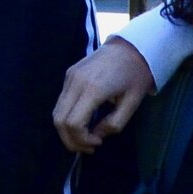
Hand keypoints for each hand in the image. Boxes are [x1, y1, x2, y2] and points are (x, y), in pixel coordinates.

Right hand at [52, 38, 156, 154]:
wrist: (132, 46)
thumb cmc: (136, 75)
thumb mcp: (132, 103)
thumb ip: (114, 124)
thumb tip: (96, 136)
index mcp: (93, 89)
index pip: (73, 123)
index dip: (82, 139)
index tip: (97, 143)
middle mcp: (75, 82)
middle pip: (59, 119)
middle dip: (70, 139)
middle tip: (87, 147)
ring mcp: (70, 77)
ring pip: (56, 111)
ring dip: (67, 129)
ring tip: (84, 137)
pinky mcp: (69, 74)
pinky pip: (61, 101)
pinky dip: (67, 116)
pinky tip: (82, 121)